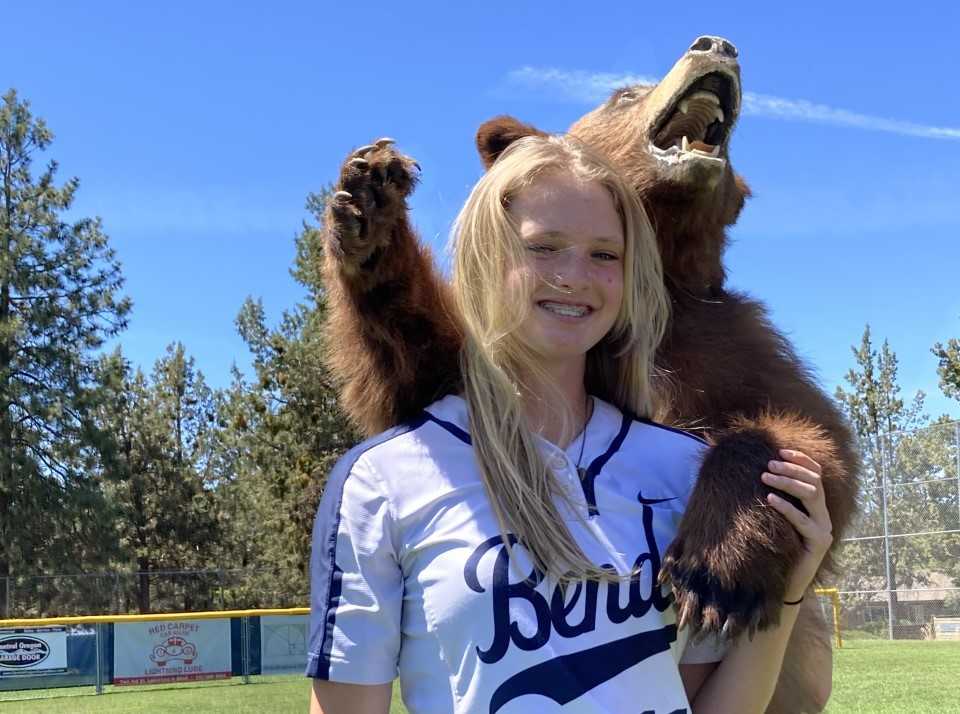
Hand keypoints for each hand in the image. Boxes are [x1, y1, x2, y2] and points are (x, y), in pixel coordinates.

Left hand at [761, 449, 832, 601]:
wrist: (784, 582)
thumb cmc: (776, 547)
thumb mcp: (776, 518)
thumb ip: (775, 497)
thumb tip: (756, 470)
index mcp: (816, 507)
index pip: (816, 475)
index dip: (802, 460)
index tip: (781, 450)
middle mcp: (824, 515)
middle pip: (814, 482)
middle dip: (792, 469)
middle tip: (768, 464)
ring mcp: (824, 528)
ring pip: (811, 496)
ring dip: (787, 482)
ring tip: (765, 477)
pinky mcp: (818, 542)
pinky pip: (802, 520)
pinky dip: (786, 506)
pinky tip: (769, 498)